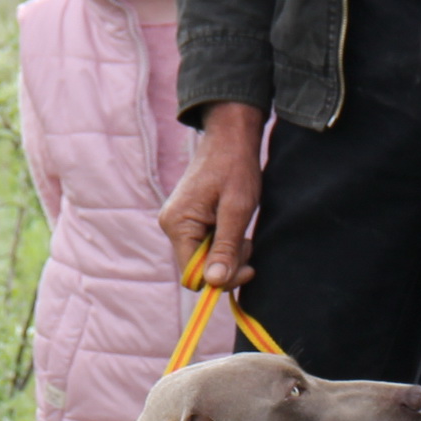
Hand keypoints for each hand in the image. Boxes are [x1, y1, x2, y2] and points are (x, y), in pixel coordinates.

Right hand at [160, 101, 265, 288]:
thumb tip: (214, 282)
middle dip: (227, 265)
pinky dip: (223, 244)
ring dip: (227, 254)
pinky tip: (234, 228)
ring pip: (203, 259)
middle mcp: (171, 226)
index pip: (193, 275)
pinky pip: (204, 245)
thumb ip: (225, 247)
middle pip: (198, 269)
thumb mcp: (236, 210)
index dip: (221, 279)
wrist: (229, 139)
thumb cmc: (235, 168)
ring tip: (243, 232)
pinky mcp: (187, 220)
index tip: (248, 268)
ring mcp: (178, 223)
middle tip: (249, 245)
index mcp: (178, 224)